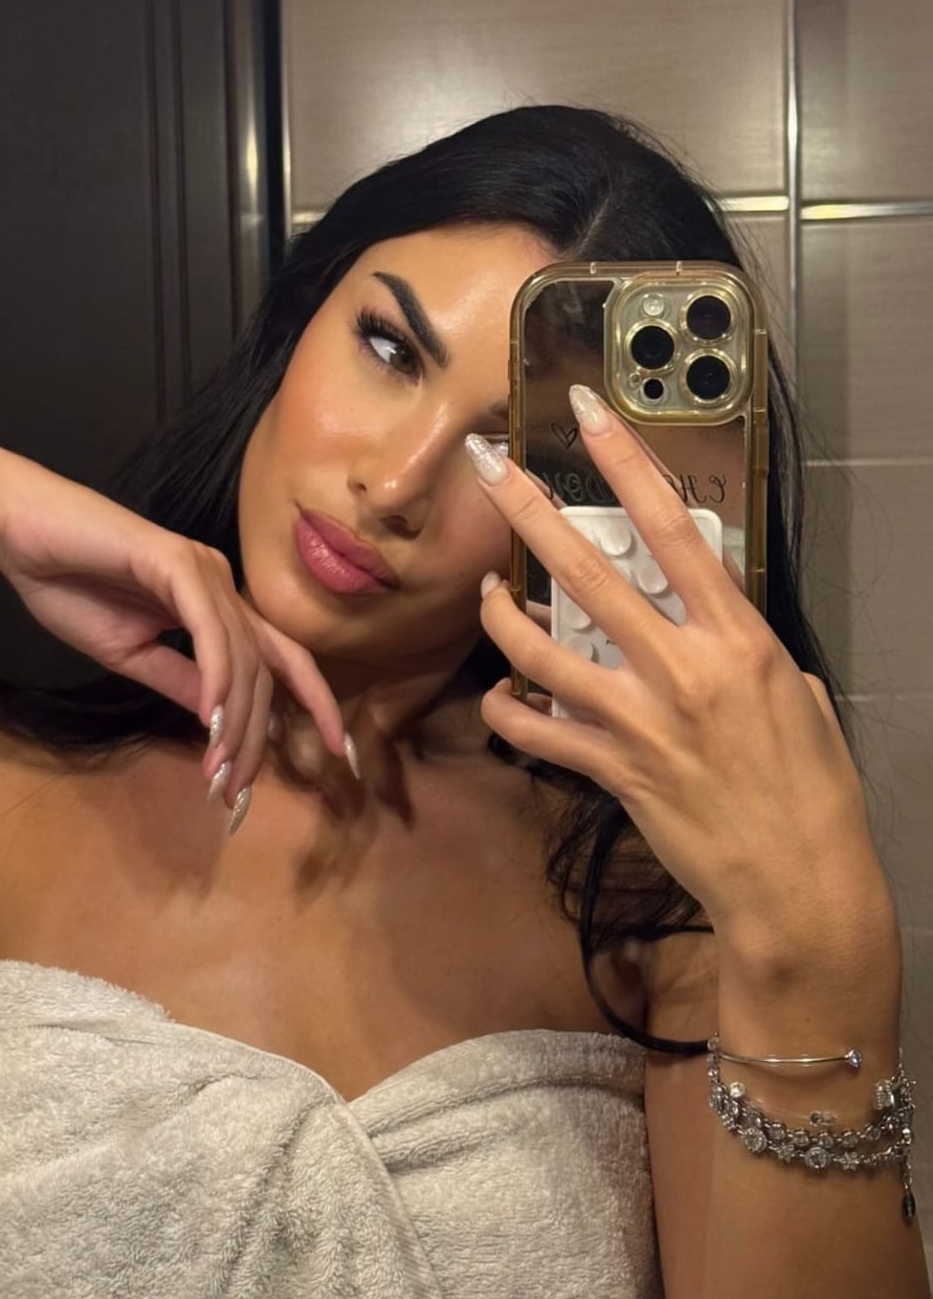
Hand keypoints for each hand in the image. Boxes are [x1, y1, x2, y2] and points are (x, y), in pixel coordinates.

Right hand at [0, 446, 346, 802]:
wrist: (18, 532)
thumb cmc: (69, 585)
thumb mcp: (131, 654)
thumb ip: (179, 682)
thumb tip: (219, 723)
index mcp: (218, 606)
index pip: (284, 659)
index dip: (316, 702)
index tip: (338, 753)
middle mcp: (223, 585)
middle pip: (266, 671)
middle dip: (259, 738)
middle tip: (237, 794)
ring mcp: (203, 570)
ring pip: (242, 657)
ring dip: (233, 723)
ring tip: (220, 773)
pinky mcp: (174, 560)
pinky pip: (209, 629)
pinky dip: (216, 676)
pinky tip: (210, 719)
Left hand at [469, 389, 893, 969]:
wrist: (798, 882)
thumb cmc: (814, 793)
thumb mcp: (802, 703)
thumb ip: (757, 659)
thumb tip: (735, 647)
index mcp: (739, 638)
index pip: (674, 529)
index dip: (626, 464)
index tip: (588, 415)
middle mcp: (683, 667)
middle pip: (589, 573)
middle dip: (530, 512)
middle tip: (489, 468)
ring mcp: (641, 719)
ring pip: (544, 650)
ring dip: (502, 617)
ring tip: (483, 593)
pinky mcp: (613, 771)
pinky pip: (538, 732)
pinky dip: (511, 713)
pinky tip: (502, 700)